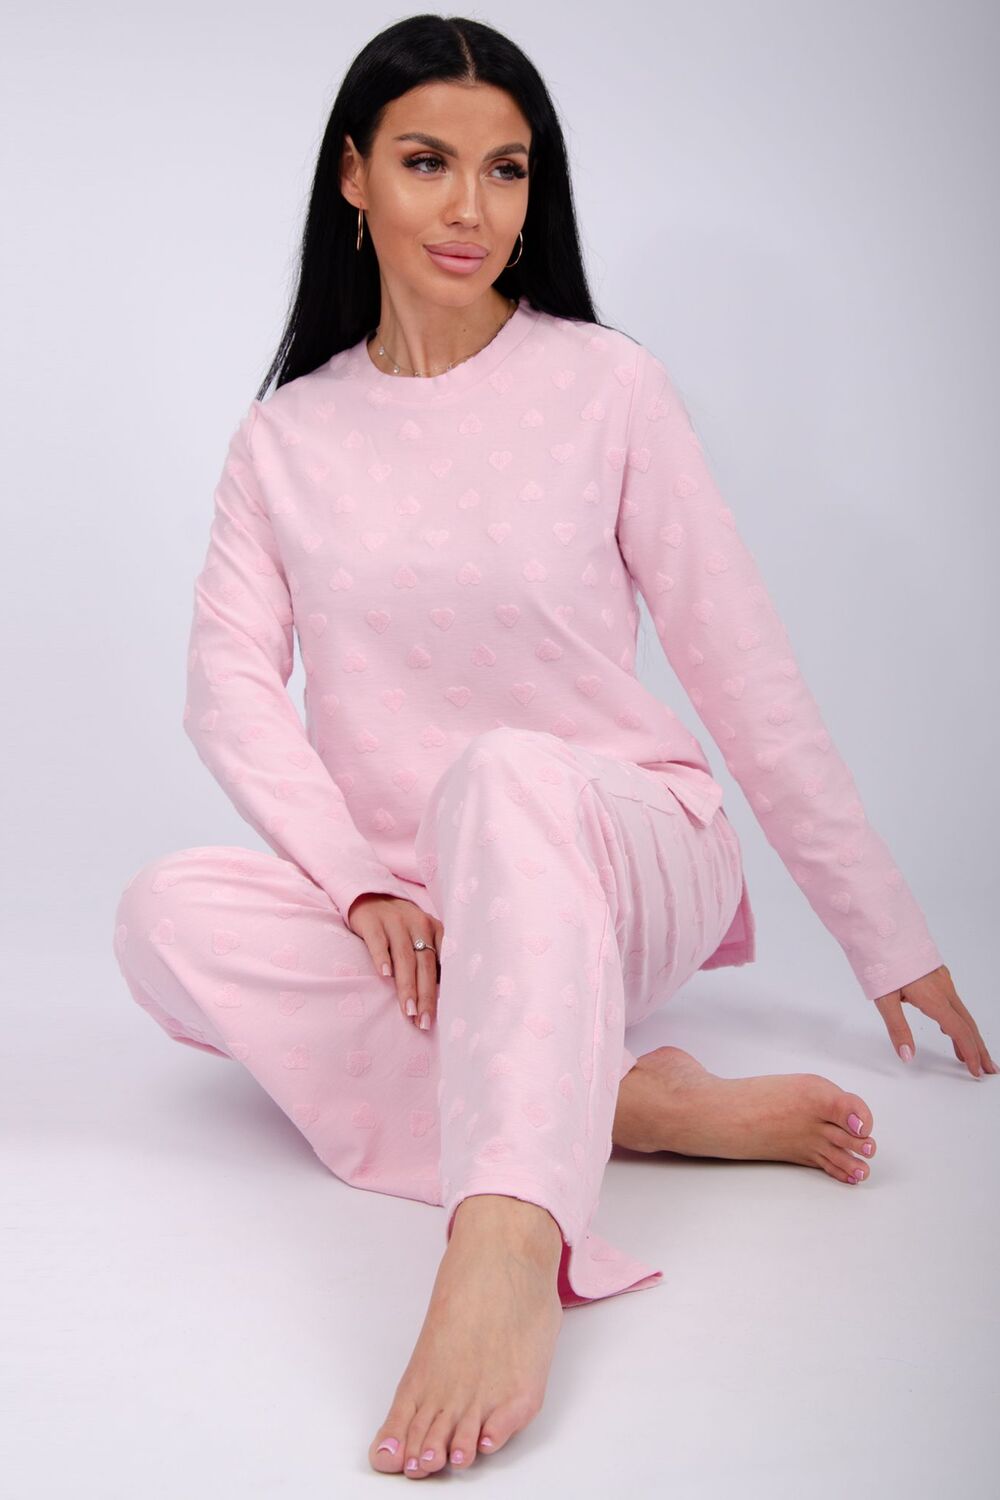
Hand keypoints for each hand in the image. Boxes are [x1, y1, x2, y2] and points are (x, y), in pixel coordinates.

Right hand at [347, 893, 443, 1030]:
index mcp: (434, 928)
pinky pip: (378, 941)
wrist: (369, 894)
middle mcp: (417, 923)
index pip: (442, 962)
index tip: (442, 1015)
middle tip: (424, 1022)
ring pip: (404, 957)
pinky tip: (384, 975)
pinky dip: (382, 957)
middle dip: (426, 995)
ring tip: (408, 1010)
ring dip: (407, 985)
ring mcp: (394, 920)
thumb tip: (442, 996)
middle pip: (425, 964)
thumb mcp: (419, 935)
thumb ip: (430, 958)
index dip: (443, 990)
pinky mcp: (372, 921)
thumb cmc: (399, 925)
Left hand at [873, 963, 997, 1078]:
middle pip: (967, 1023)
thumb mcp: (883, 999)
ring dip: (969, 1035)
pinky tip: (949, 1028)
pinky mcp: (935, 974)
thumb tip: (907, 1056)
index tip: (976, 1071)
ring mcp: (941, 980)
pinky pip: (953, 1002)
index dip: (969, 1052)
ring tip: (971, 1056)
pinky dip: (958, 1020)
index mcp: (933, 998)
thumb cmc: (879, 961)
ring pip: (961, 1012)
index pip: (959, 1030)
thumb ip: (897, 1028)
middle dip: (978, 1048)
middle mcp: (943, 989)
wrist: (880, 927)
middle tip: (987, 1070)